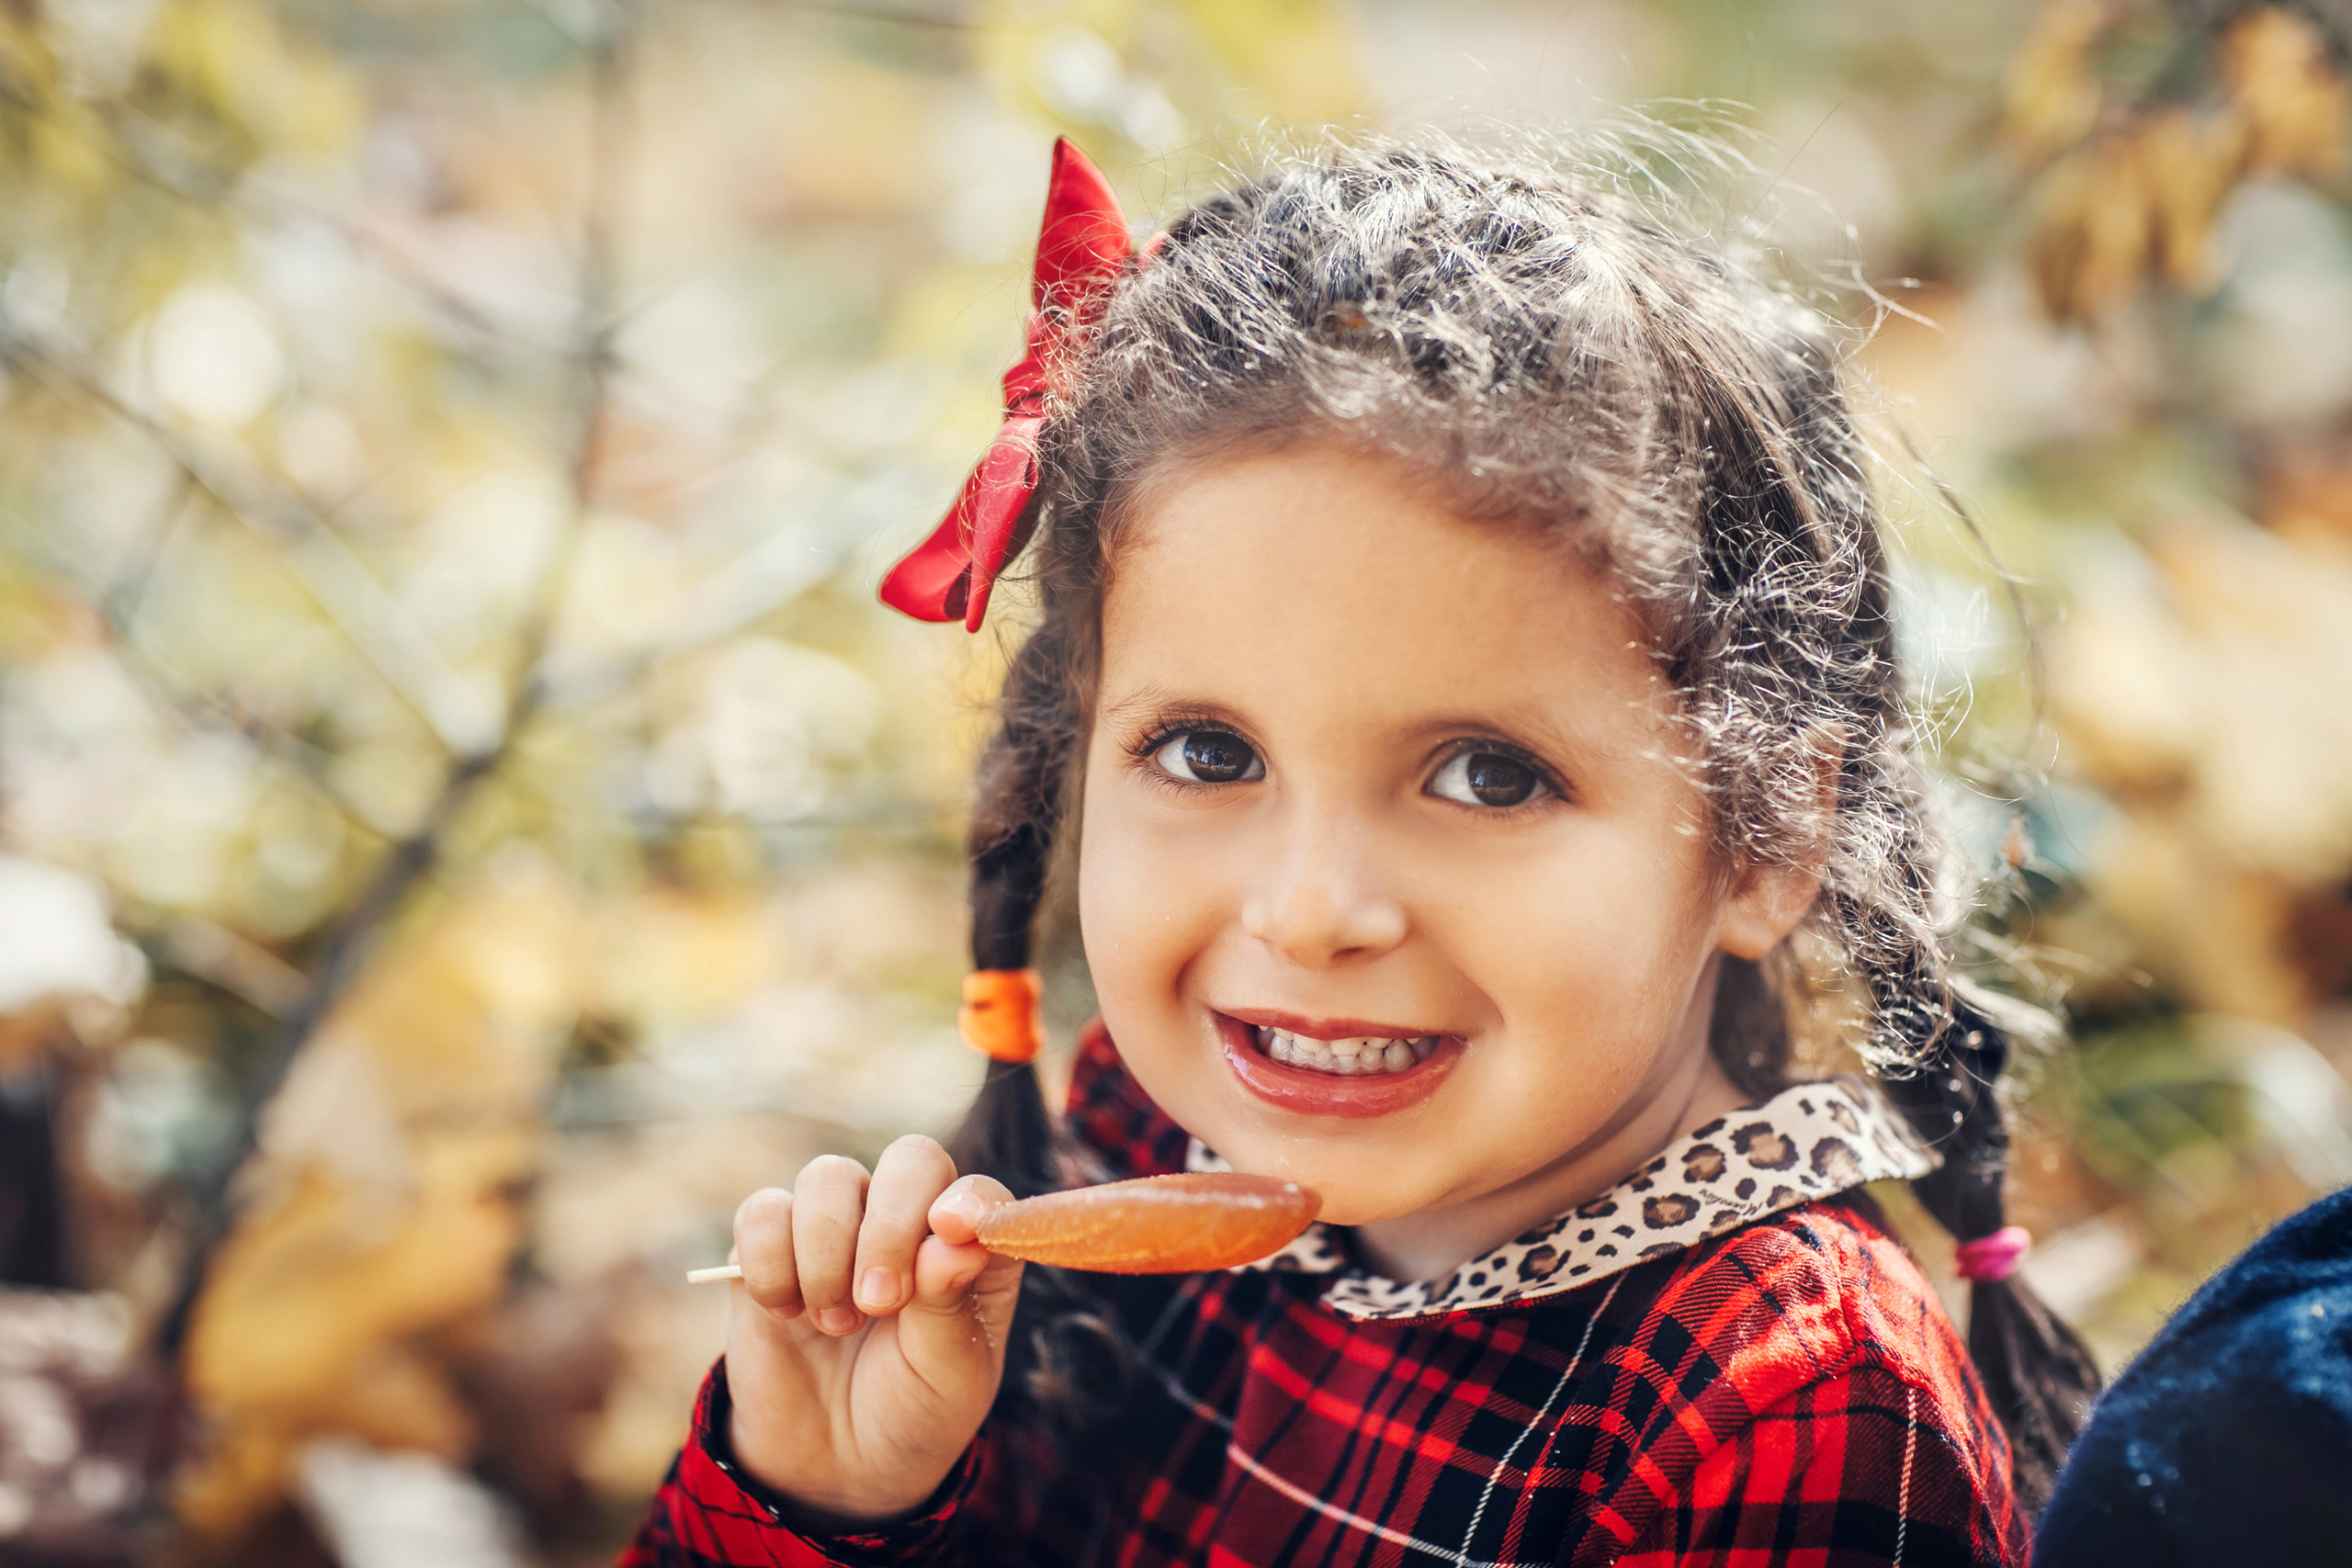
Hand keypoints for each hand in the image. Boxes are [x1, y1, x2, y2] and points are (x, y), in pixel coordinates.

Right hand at [721, 1136, 1022, 1524]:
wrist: (835, 1465)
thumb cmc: (913, 1411)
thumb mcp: (948, 1377)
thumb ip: (950, 1306)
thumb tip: (957, 1239)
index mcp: (970, 1249)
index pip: (978, 1191)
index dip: (967, 1202)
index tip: (949, 1232)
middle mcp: (909, 1222)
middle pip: (908, 1159)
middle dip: (889, 1225)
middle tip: (879, 1302)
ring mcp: (840, 1227)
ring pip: (828, 1177)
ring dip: (827, 1255)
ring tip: (837, 1325)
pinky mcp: (773, 1246)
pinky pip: (762, 1214)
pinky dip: (771, 1263)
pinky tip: (787, 1314)